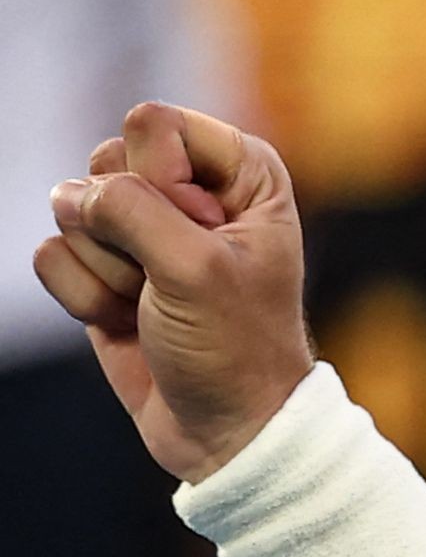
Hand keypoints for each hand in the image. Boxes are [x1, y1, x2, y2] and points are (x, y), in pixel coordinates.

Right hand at [30, 103, 314, 482]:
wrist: (225, 431)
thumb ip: (133, 209)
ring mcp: (144, 230)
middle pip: (105, 162)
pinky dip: (84, 299)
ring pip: (72, 210)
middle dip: (125, 229)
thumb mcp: (196, 269)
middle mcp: (192, 192)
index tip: (200, 233)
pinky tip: (127, 324)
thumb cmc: (235, 349)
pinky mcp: (103, 269)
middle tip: (173, 280)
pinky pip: (54, 257)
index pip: (155, 124)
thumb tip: (72, 193)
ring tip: (155, 307)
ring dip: (107, 272)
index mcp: (241, 173)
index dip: (160, 178)